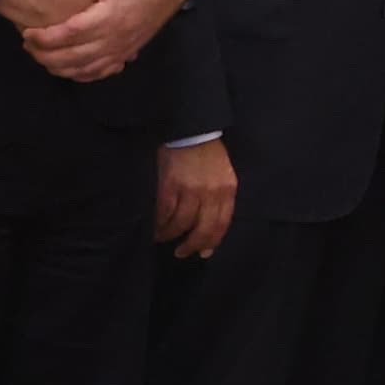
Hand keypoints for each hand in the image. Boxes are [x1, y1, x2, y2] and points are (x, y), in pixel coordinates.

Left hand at [22, 0, 194, 83]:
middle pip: (74, 58)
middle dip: (46, 56)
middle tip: (28, 46)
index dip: (45, 38)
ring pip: (87, 69)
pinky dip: (84, 75)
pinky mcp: (129, 52)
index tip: (27, 33)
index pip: (70, 34)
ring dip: (61, 69)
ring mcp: (124, 49)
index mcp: (110, 16)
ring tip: (43, 59)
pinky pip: (103, 72)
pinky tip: (71, 69)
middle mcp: (116, 38)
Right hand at [154, 139, 236, 259]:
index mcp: (228, 190)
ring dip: (171, 235)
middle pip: (204, 228)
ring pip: (182, 223)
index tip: (204, 253)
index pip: (223, 223)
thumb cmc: (207, 154)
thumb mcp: (222, 175)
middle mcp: (212, 193)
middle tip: (182, 252)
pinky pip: (165, 212)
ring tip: (165, 238)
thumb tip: (209, 224)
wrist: (191, 131)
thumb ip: (219, 198)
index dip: (212, 241)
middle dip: (192, 245)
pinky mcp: (170, 185)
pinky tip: (157, 228)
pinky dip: (160, 224)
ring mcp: (191, 190)